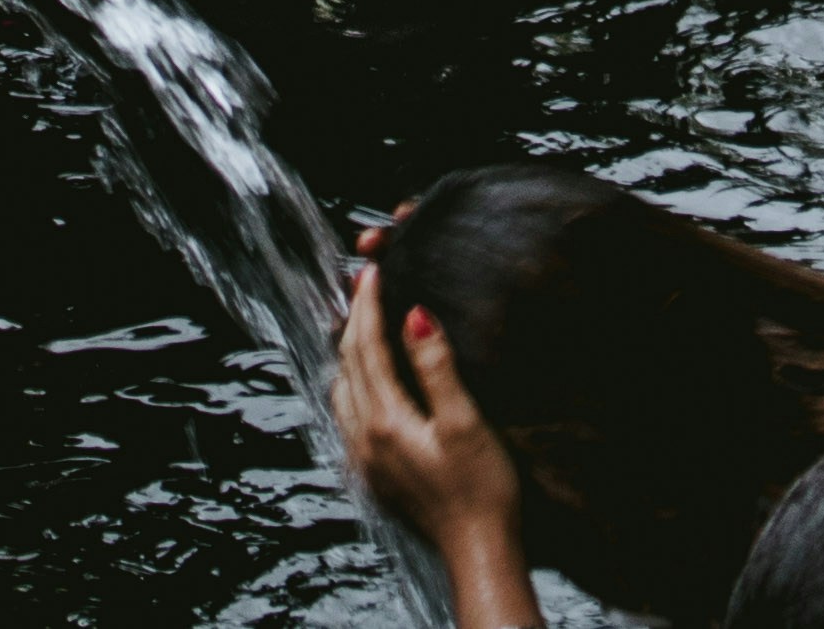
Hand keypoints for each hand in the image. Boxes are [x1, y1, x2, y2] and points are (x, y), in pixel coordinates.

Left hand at [333, 265, 525, 589]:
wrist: (478, 552)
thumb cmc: (482, 491)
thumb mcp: (465, 422)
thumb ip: (436, 367)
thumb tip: (413, 315)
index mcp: (385, 421)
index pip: (366, 347)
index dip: (369, 305)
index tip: (372, 271)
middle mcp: (364, 440)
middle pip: (347, 364)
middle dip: (355, 320)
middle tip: (365, 285)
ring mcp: (365, 461)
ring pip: (342, 390)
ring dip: (348, 352)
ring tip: (363, 323)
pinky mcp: (373, 476)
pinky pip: (348, 416)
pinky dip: (352, 384)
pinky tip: (367, 381)